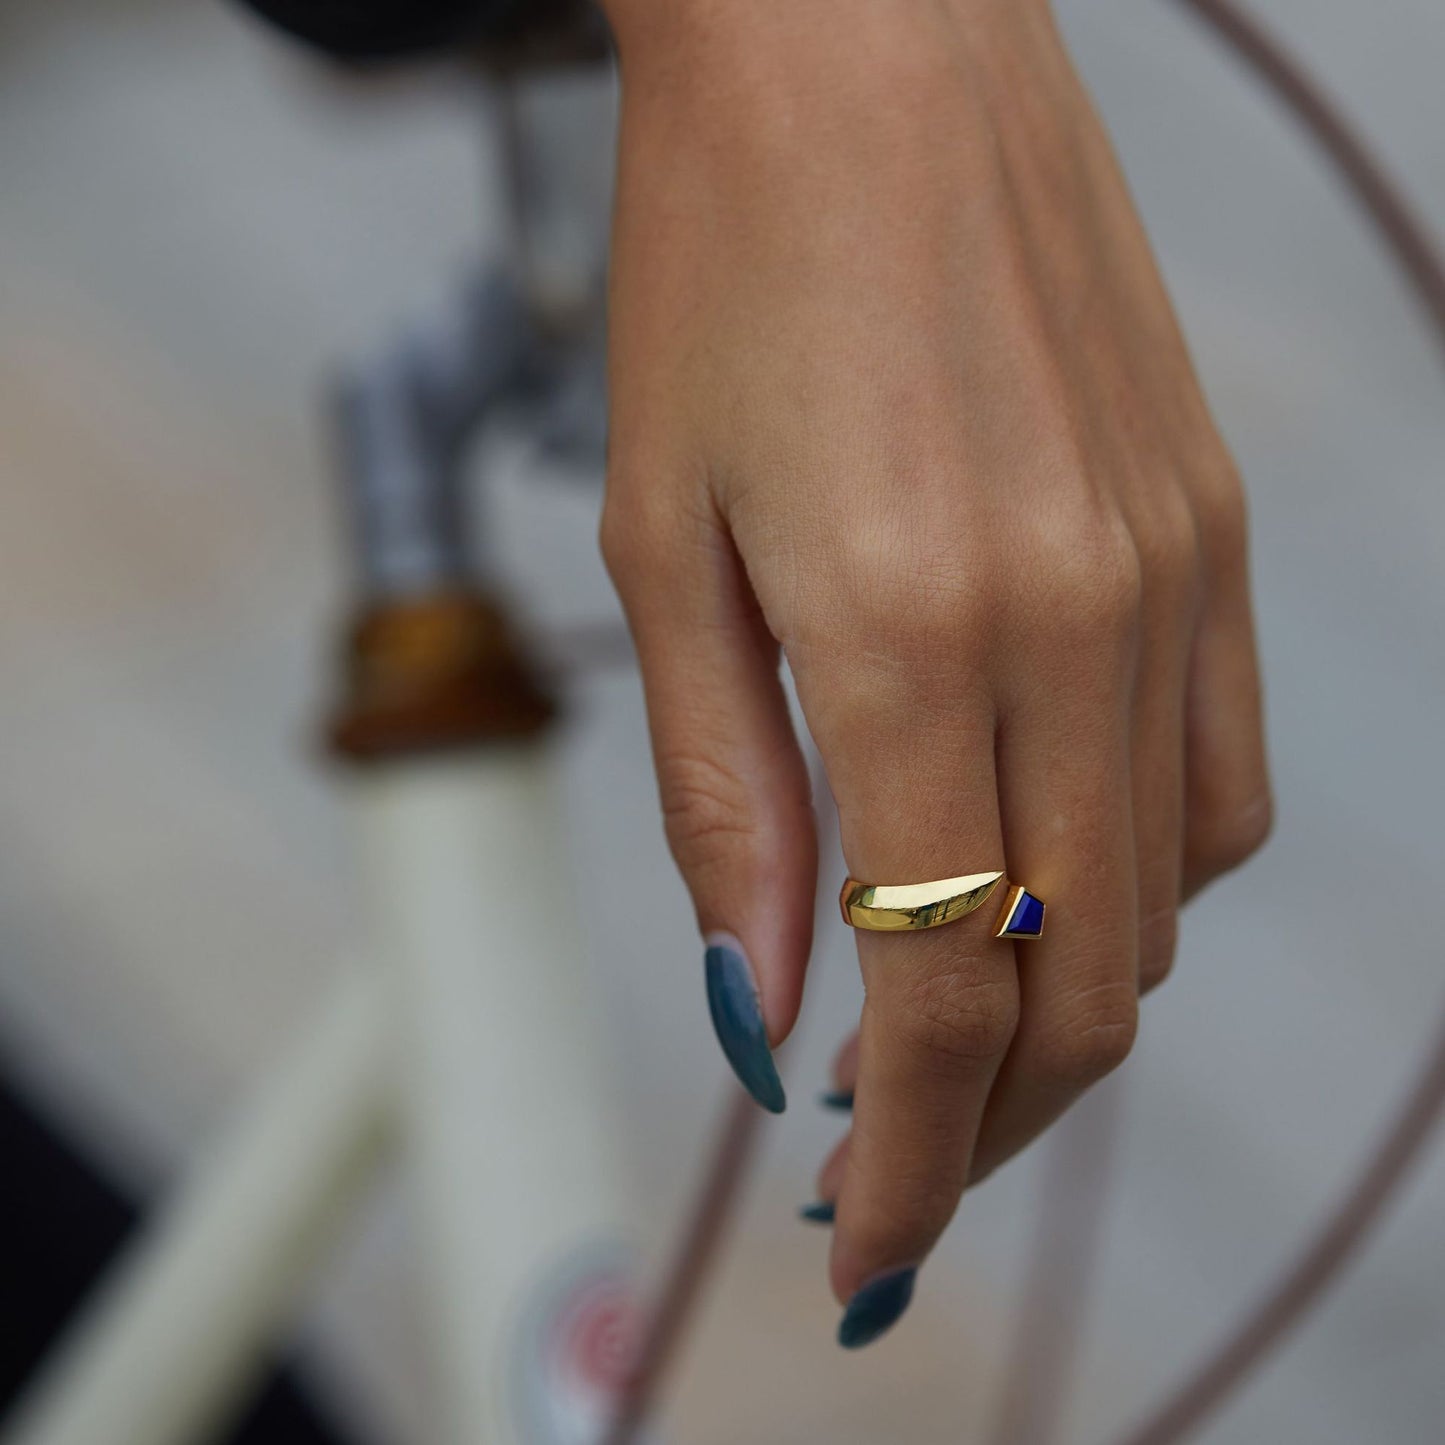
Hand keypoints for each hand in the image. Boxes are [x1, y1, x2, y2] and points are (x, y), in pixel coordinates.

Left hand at [600, 0, 1269, 1345]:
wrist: (860, 49)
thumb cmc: (721, 271)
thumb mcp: (664, 543)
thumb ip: (723, 791)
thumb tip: (766, 993)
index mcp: (909, 630)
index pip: (933, 991)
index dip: (900, 1153)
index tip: (859, 1237)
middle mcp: (1075, 616)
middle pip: (1073, 982)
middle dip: (981, 1120)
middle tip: (887, 1165)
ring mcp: (1170, 570)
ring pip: (1159, 902)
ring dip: (1062, 1015)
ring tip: (951, 1038)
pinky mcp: (1209, 526)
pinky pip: (1217, 777)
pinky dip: (1138, 883)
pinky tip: (1047, 880)